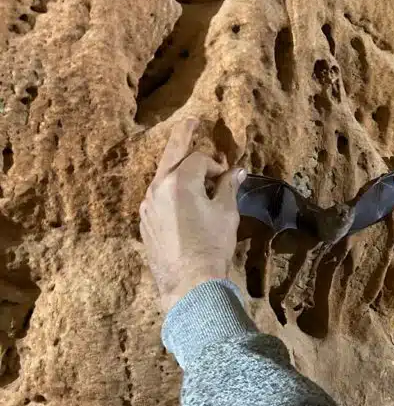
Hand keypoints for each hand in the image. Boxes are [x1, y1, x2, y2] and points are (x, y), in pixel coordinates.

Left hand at [140, 118, 245, 312]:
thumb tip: (236, 172)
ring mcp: (147, 206)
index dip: (216, 165)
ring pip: (163, 178)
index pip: (199, 159)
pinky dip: (171, 192)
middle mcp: (157, 188)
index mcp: (179, 181)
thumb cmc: (212, 246)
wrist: (188, 283)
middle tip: (191, 122)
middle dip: (183, 137)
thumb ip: (228, 188)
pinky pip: (158, 198)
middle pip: (171, 155)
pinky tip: (183, 203)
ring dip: (178, 171)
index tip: (227, 178)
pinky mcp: (145, 223)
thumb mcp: (226, 214)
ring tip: (191, 171)